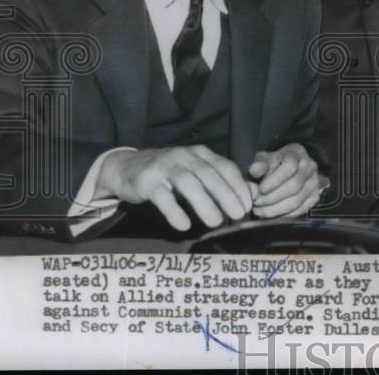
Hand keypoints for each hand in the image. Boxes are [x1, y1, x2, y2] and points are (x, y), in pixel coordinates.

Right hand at [97, 145, 252, 231]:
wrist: (125, 167)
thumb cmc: (168, 173)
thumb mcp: (196, 173)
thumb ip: (222, 181)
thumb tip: (253, 194)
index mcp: (200, 153)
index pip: (225, 166)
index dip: (238, 185)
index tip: (248, 205)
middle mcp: (184, 156)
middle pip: (209, 174)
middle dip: (226, 195)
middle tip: (238, 215)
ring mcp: (164, 166)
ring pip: (188, 183)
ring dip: (204, 203)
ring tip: (216, 222)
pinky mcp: (147, 180)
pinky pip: (162, 196)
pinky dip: (174, 211)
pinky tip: (184, 225)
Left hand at [248, 143, 322, 218]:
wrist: (291, 167)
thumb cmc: (276, 163)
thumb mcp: (266, 158)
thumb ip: (260, 163)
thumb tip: (254, 171)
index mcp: (297, 153)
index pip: (289, 166)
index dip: (274, 180)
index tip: (260, 189)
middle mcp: (310, 167)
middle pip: (294, 186)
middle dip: (272, 198)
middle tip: (256, 202)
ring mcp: (314, 183)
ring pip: (296, 201)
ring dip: (275, 209)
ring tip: (260, 210)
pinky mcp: (314, 197)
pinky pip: (300, 210)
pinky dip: (283, 215)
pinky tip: (271, 214)